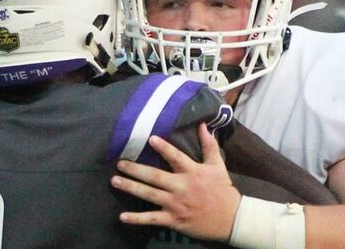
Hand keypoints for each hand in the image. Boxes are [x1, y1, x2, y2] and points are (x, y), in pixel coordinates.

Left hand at [111, 123, 241, 241]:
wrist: (230, 219)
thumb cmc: (222, 189)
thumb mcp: (217, 165)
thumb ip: (209, 145)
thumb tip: (202, 125)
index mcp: (192, 172)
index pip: (176, 157)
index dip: (164, 148)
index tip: (151, 139)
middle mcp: (182, 187)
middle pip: (155, 177)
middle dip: (136, 169)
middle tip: (119, 163)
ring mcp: (176, 204)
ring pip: (149, 195)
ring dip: (131, 187)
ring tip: (115, 181)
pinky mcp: (173, 220)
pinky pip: (152, 219)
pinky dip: (136, 218)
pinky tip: (121, 216)